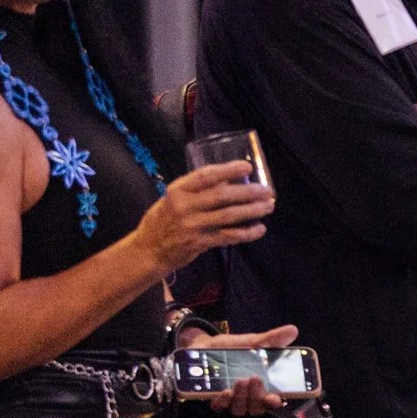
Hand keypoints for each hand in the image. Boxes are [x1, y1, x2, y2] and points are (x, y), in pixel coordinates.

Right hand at [132, 163, 275, 273]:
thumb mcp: (173, 198)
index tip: (248, 166)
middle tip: (268, 191)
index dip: (228, 170)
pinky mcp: (199, 243)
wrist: (148, 250)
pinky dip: (246, 233)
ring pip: (228, 216)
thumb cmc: (164, 220)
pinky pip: (228, 237)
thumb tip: (229, 180)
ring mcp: (192, 226)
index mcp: (177, 190)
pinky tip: (259, 229)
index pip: (206, 176)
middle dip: (248, 192)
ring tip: (268, 206)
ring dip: (252, 211)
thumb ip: (197, 190)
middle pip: (222, 196)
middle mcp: (184, 206)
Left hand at [176, 321, 297, 415]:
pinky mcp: (213, 399)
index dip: (273, 402)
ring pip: (239, 410)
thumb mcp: (252, 341)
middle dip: (257, 396)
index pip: (271, 400)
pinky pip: (220, 408)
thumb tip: (293, 330)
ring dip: (242, 397)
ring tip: (241, 380)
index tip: (274, 398)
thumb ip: (271, 340)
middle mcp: (247, 397)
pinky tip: (225, 391)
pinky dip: (223, 401)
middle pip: (256, 408)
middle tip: (256, 378)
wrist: (203, 346)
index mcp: (262, 386)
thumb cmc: (232, 348)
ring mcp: (230, 400)